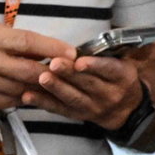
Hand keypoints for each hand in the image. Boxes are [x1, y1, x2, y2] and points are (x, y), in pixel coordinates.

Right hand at [0, 25, 74, 115]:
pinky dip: (23, 98)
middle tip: (70, 75)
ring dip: (40, 89)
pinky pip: (11, 102)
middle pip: (29, 70)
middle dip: (53, 74)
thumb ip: (15, 42)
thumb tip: (50, 49)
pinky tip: (28, 95)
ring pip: (23, 89)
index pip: (26, 42)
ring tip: (53, 87)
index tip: (73, 53)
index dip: (53, 48)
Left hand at [23, 55, 144, 129]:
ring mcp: (94, 107)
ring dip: (56, 88)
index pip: (109, 70)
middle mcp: (110, 94)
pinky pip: (60, 110)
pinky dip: (44, 103)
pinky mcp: (79, 115)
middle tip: (54, 64)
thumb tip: (79, 40)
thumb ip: (104, 53)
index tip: (80, 61)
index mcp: (122, 77)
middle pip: (89, 84)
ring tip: (42, 78)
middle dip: (70, 74)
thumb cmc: (117, 77)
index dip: (95, 66)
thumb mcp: (122, 62)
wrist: (126, 109)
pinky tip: (28, 96)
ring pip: (74, 98)